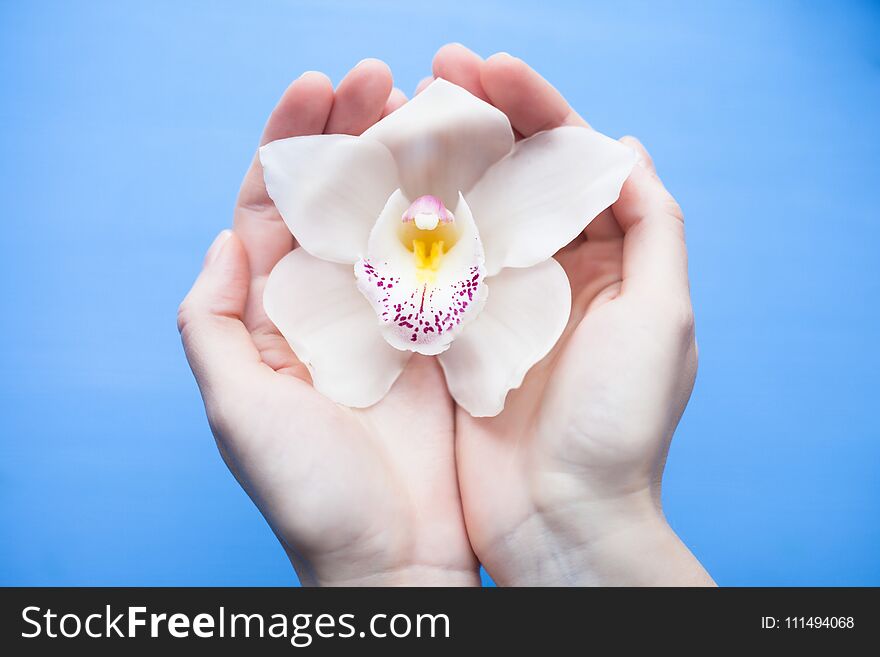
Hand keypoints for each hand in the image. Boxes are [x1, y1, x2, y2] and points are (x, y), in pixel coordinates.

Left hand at [178, 60, 477, 585]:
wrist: (393, 551)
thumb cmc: (309, 491)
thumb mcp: (236, 407)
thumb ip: (212, 321)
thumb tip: (226, 238)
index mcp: (272, 311)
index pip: (273, 205)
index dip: (289, 142)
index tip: (316, 86)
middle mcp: (327, 303)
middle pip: (336, 196)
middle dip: (351, 131)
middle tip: (381, 76)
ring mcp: (387, 313)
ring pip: (392, 215)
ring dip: (406, 157)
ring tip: (427, 103)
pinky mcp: (440, 331)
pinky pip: (443, 258)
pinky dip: (452, 211)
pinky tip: (468, 168)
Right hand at [430, 45, 713, 585]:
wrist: (559, 522)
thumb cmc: (619, 427)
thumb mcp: (663, 319)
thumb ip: (654, 228)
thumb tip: (627, 147)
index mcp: (607, 260)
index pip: (568, 162)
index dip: (532, 107)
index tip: (487, 67)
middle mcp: (552, 273)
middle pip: (512, 174)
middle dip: (477, 118)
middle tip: (431, 72)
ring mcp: (500, 301)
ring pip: (465, 211)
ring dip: (436, 161)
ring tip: (398, 114)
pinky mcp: (456, 334)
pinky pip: (431, 265)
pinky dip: (409, 225)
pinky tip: (379, 188)